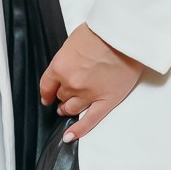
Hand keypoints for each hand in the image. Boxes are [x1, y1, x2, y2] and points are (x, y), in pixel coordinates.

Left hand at [39, 24, 141, 140]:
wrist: (123, 36)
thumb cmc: (101, 32)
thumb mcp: (74, 41)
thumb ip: (68, 58)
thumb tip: (70, 66)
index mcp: (60, 67)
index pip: (47, 86)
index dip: (47, 92)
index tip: (47, 96)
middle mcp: (71, 83)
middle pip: (62, 96)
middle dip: (62, 97)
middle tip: (63, 99)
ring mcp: (88, 94)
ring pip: (72, 108)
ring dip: (68, 109)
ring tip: (67, 110)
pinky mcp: (105, 101)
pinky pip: (89, 121)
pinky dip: (78, 130)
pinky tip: (69, 137)